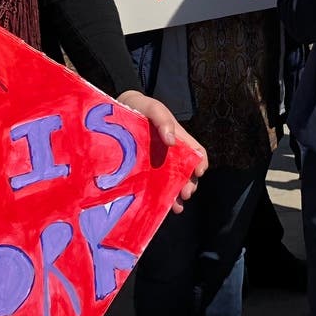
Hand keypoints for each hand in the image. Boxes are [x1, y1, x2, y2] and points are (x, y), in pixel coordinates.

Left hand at [117, 90, 207, 213]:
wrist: (114, 113)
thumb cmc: (140, 108)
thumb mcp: (153, 108)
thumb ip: (163, 120)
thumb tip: (172, 141)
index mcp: (178, 139)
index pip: (195, 152)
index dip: (200, 162)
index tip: (198, 172)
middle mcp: (171, 155)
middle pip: (187, 172)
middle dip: (189, 184)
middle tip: (186, 193)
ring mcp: (158, 166)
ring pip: (173, 183)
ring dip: (178, 194)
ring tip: (177, 204)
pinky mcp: (144, 174)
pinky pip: (156, 188)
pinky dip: (163, 199)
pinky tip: (164, 207)